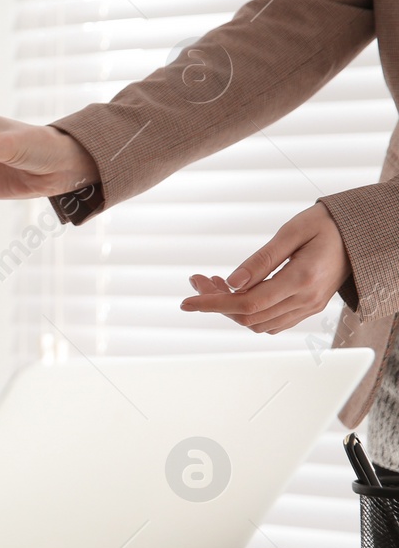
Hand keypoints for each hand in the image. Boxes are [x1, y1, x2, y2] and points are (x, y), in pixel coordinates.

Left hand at [181, 203, 351, 333]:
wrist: (360, 233)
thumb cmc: (327, 225)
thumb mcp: (291, 232)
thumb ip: (261, 259)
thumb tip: (231, 283)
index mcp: (302, 280)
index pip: (247, 303)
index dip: (212, 303)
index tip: (187, 301)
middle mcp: (306, 300)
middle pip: (249, 317)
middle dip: (216, 302)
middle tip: (198, 280)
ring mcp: (309, 307)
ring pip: (259, 323)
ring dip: (231, 308)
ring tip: (214, 283)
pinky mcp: (309, 307)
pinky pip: (272, 321)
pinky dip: (249, 311)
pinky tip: (237, 291)